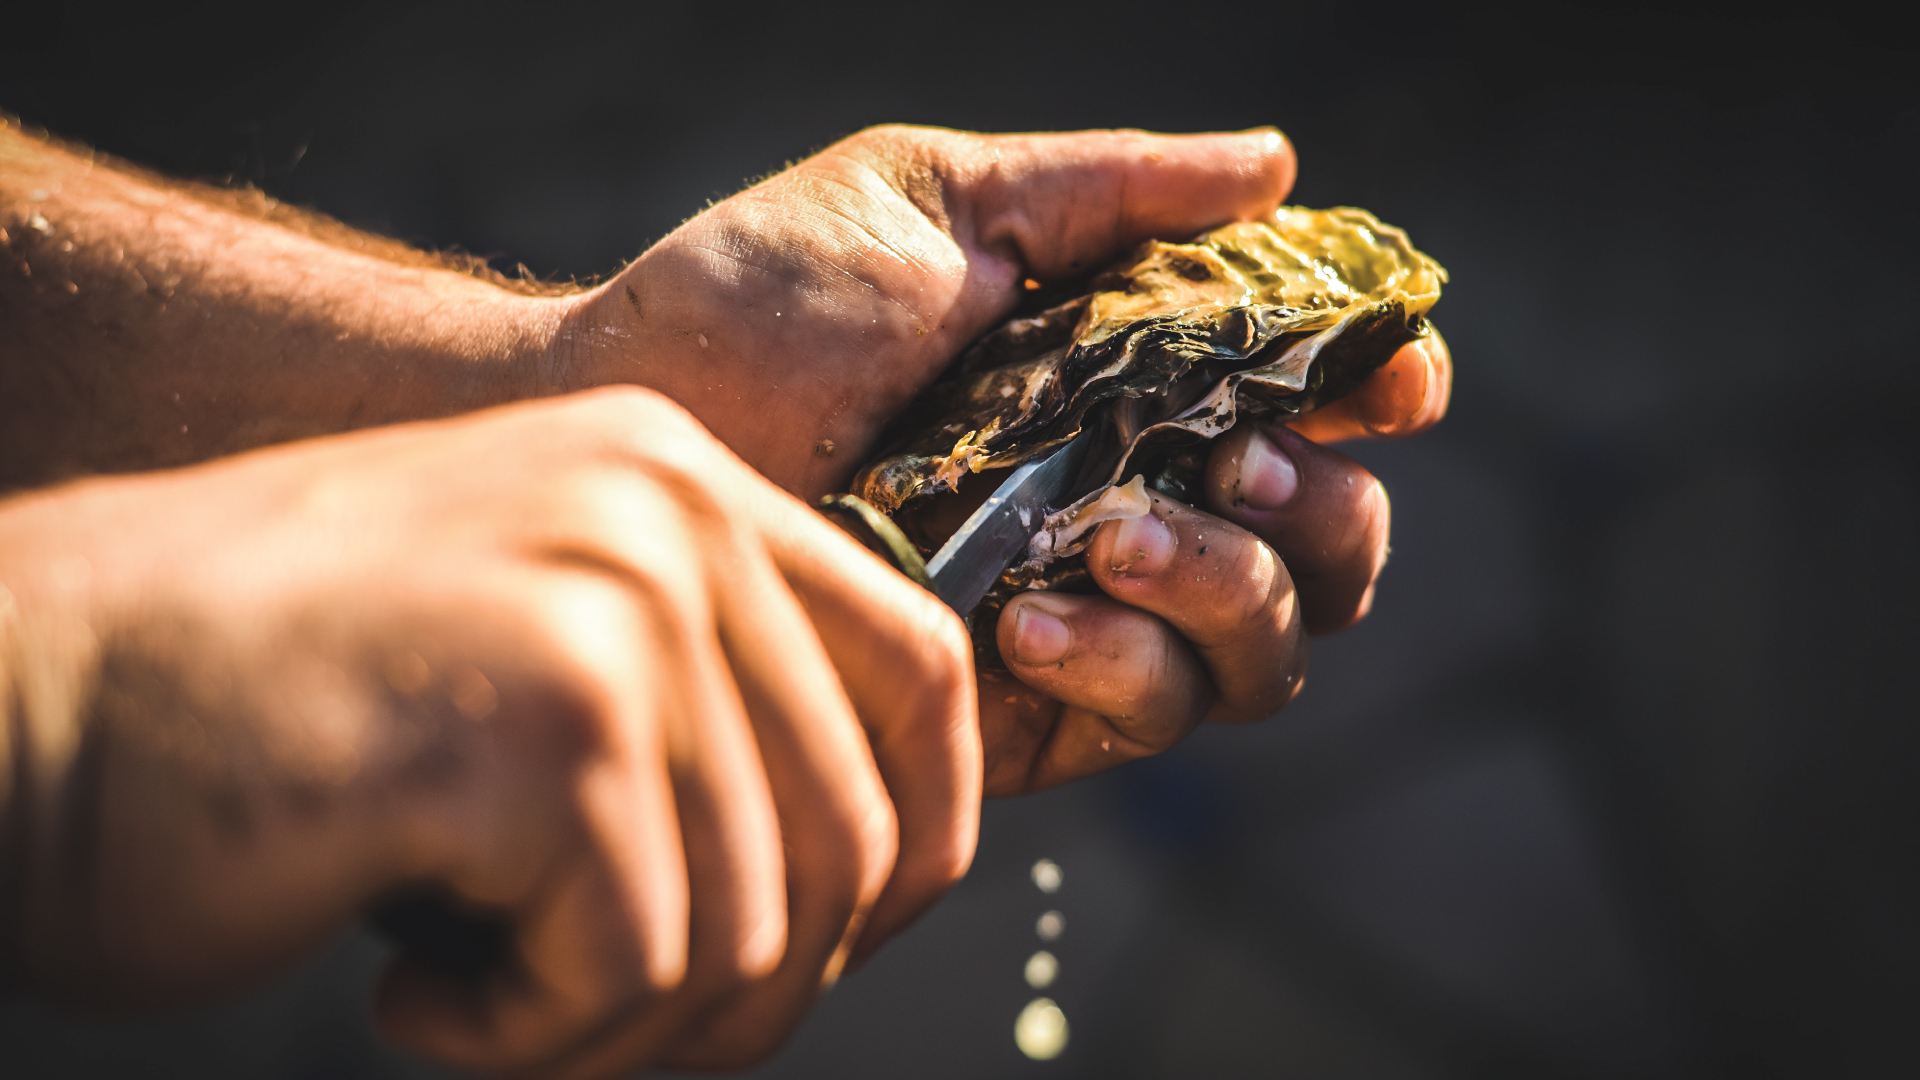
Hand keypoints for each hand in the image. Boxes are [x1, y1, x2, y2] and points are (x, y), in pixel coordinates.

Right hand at [0, 387, 976, 1076]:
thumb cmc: (263, 715)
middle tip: (592, 1022)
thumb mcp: (529, 654)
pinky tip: (413, 989)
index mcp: (678, 482)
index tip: (836, 944)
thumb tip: (866, 869)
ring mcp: (612, 603)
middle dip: (748, 992)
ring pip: (753, 927)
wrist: (24, 700)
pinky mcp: (544, 721)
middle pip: (850, 833)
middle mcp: (666, 512)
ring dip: (620, 1029)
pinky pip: (635, 967)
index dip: (922, 841)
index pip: (921, 669)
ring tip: (477, 996)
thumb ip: (697, 710)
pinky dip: (528, 1035)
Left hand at [557, 125, 1448, 794]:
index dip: (1380, 394)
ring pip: (1269, 652)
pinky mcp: (1026, 713)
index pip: (1315, 404)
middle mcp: (1135, 496)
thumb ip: (1114, 193)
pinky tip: (1030, 616)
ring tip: (1112, 534)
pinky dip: (1130, 670)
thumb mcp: (943, 202)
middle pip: (1330, 547)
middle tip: (1235, 461)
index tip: (1387, 384)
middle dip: (1321, 511)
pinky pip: (1154, 720)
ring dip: (1231, 591)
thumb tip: (1278, 166)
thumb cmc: (769, 297)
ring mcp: (1089, 609)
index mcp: (1136, 378)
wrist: (633, 420)